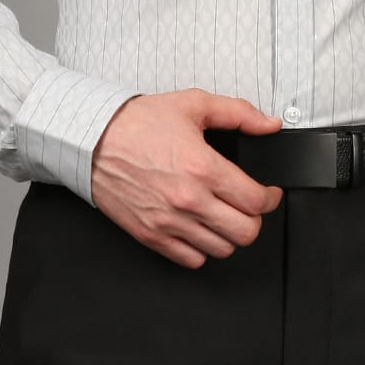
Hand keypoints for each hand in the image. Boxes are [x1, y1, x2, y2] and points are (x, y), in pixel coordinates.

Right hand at [90, 88, 284, 268]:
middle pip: (245, 232)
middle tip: (247, 206)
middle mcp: (189, 200)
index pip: (256, 201)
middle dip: (254, 218)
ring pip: (221, 250)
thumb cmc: (138, 123)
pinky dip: (201, 248)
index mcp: (203, 167)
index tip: (268, 193)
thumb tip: (268, 125)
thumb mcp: (194, 104)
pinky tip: (199, 227)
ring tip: (222, 215)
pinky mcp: (151, 236)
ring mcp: (169, 222)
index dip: (270, 198)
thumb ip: (238, 113)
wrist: (93, 139)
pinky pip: (191, 260)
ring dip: (228, 234)